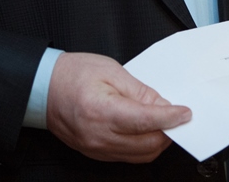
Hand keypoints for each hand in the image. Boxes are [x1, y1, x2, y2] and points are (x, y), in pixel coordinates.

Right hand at [46, 52, 191, 162]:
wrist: (43, 87)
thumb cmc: (72, 75)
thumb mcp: (111, 71)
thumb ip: (140, 90)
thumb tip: (162, 105)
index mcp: (102, 111)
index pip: (146, 121)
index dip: (170, 118)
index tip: (185, 114)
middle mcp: (99, 136)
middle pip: (147, 143)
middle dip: (168, 131)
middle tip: (178, 116)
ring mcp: (96, 148)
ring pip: (140, 155)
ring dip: (157, 141)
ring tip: (164, 123)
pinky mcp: (95, 153)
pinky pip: (127, 157)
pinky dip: (142, 146)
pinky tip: (147, 132)